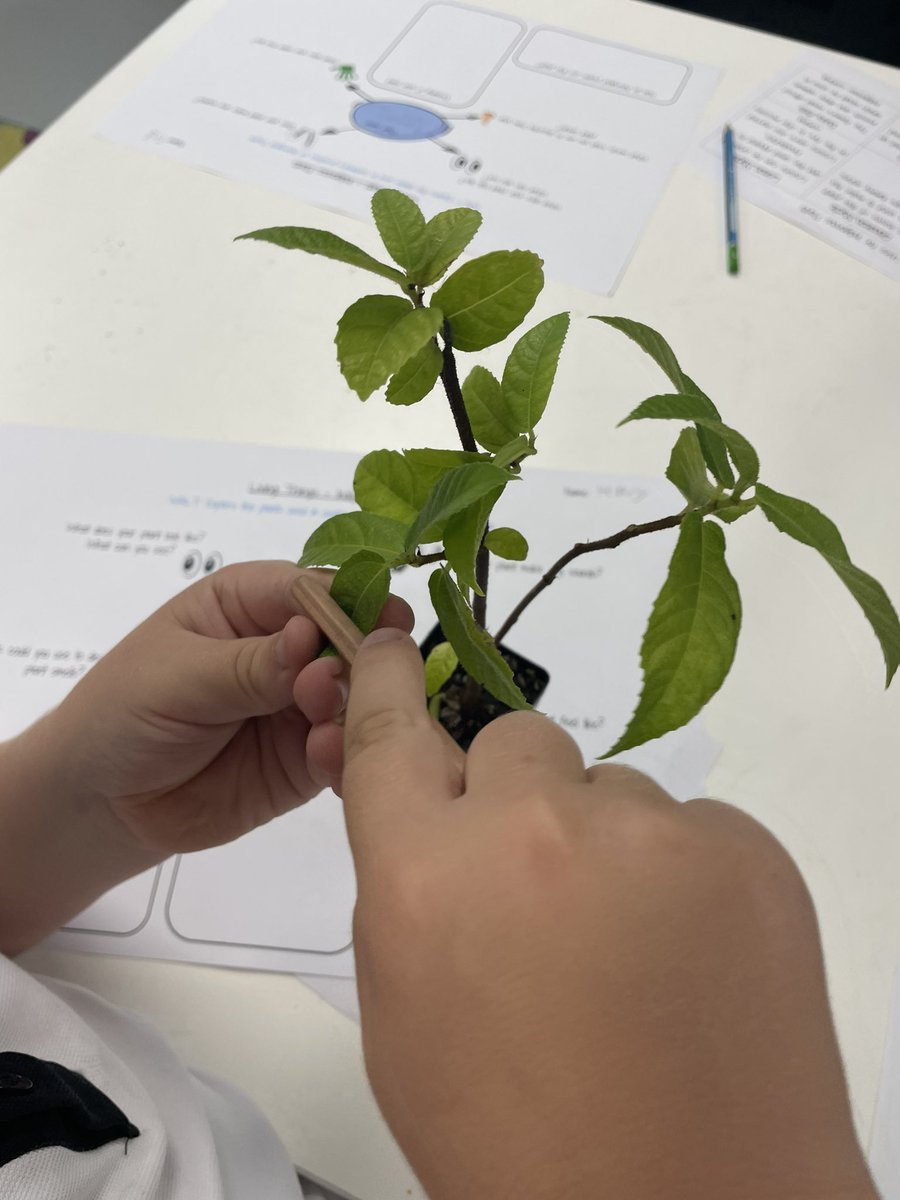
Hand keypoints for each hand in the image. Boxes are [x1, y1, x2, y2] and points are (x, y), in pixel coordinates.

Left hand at [42, 560, 411, 854]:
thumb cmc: (123, 713)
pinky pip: (343, 752)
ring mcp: (301, 705)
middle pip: (348, 641)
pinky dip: (345, 756)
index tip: (382, 622)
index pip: (312, 589)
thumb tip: (312, 638)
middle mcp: (287, 647)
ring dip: (352, 711)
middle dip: (355, 660)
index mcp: (250, 602)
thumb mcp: (177, 678)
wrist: (103, 801)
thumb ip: (248, 665)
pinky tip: (326, 763)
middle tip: (333, 686)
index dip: (347, 603)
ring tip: (321, 731)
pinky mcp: (306, 758)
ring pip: (355, 698)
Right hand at [341, 628, 875, 1199]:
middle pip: (515, 741)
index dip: (388, 684)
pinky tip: (687, 960)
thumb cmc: (521, 1143)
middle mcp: (535, 830)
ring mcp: (653, 831)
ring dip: (605, 845)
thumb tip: (434, 824)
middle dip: (515, 797)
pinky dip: (682, 875)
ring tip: (629, 950)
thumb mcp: (407, 1021)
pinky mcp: (746, 850)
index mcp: (428, 878)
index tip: (395, 649)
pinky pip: (693, 825)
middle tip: (543, 888)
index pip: (392, 732)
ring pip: (610, 788)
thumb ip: (409, 895)